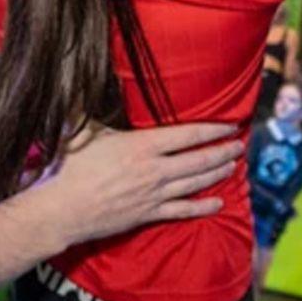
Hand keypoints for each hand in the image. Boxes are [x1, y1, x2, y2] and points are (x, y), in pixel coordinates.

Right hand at [34, 121, 240, 244]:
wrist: (62, 209)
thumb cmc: (69, 168)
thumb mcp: (82, 131)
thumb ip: (92, 111)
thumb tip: (82, 86)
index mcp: (141, 145)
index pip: (188, 135)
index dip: (212, 130)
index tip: (229, 126)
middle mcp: (153, 169)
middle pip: (198, 160)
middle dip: (222, 152)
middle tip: (239, 146)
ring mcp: (153, 194)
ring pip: (195, 183)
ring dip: (217, 174)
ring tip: (232, 167)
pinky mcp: (148, 214)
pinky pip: (183, 211)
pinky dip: (202, 207)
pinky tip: (218, 204)